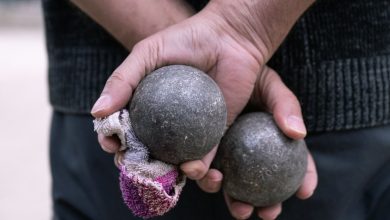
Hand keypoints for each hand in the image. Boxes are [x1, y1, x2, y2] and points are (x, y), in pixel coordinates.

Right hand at [91, 0, 316, 217]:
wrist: (230, 38)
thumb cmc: (186, 40)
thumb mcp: (147, 53)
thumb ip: (121, 80)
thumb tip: (97, 113)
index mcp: (144, 103)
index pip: (122, 128)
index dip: (113, 140)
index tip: (112, 144)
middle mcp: (164, 120)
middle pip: (144, 149)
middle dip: (137, 163)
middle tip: (136, 165)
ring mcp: (188, 129)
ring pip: (172, 159)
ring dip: (166, 172)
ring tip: (166, 170)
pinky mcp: (214, 134)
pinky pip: (203, 156)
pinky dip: (197, 167)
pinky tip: (192, 167)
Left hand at [197, 66, 317, 218]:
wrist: (219, 53)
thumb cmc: (249, 72)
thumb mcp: (273, 88)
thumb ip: (287, 107)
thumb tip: (298, 133)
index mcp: (266, 140)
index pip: (289, 165)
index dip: (300, 181)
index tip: (304, 192)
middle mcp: (243, 149)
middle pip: (257, 183)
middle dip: (263, 205)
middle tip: (267, 212)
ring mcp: (219, 148)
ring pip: (227, 180)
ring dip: (232, 198)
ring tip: (238, 203)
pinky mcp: (196, 143)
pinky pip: (199, 161)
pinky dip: (201, 173)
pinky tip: (202, 173)